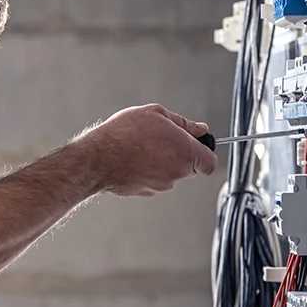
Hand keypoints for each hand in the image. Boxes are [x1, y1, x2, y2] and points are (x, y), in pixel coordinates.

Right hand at [75, 104, 217, 196]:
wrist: (96, 158)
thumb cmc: (124, 134)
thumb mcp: (156, 114)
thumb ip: (183, 123)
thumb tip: (199, 129)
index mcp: (186, 152)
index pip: (210, 162)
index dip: (204, 153)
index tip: (194, 145)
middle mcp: (177, 172)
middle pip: (189, 167)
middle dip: (179, 155)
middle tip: (159, 140)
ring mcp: (161, 185)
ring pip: (170, 174)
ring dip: (161, 163)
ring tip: (140, 148)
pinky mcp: (146, 192)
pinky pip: (153, 181)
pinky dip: (146, 172)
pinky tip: (132, 160)